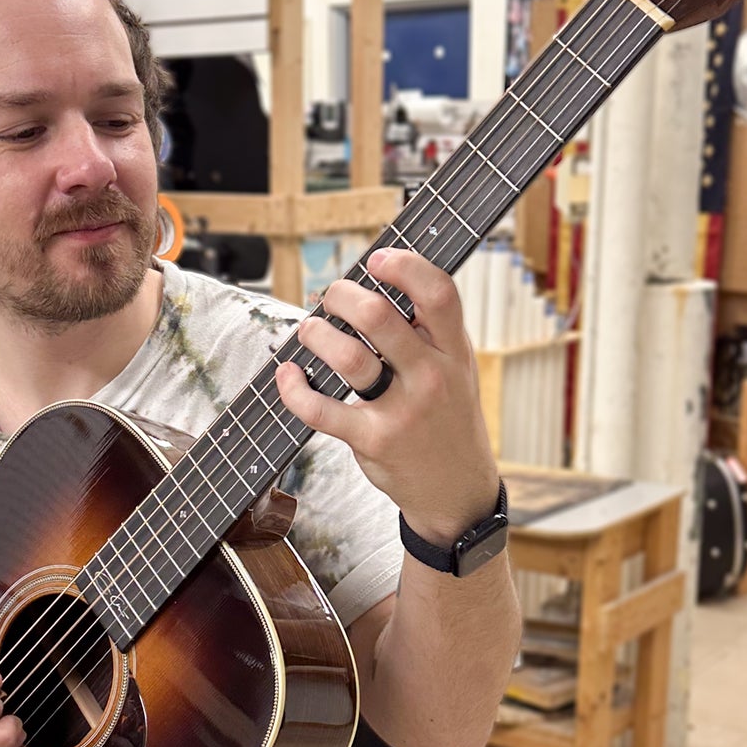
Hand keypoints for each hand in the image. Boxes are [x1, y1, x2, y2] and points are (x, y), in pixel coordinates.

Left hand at [273, 247, 500, 543]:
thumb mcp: (457, 369)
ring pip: (348, 358)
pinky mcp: (373, 440)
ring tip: (310, 331)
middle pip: (380, 317)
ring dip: (317, 335)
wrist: (456, 488)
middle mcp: (432, 377)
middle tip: (331, 296)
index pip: (438, 294)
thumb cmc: (447, 417)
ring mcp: (403, 410)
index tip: (377, 258)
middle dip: (343, 296)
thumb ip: (431, 330)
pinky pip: (322, 410)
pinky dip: (294, 390)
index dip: (405, 266)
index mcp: (454, 351)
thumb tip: (381, 281)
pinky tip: (288, 376)